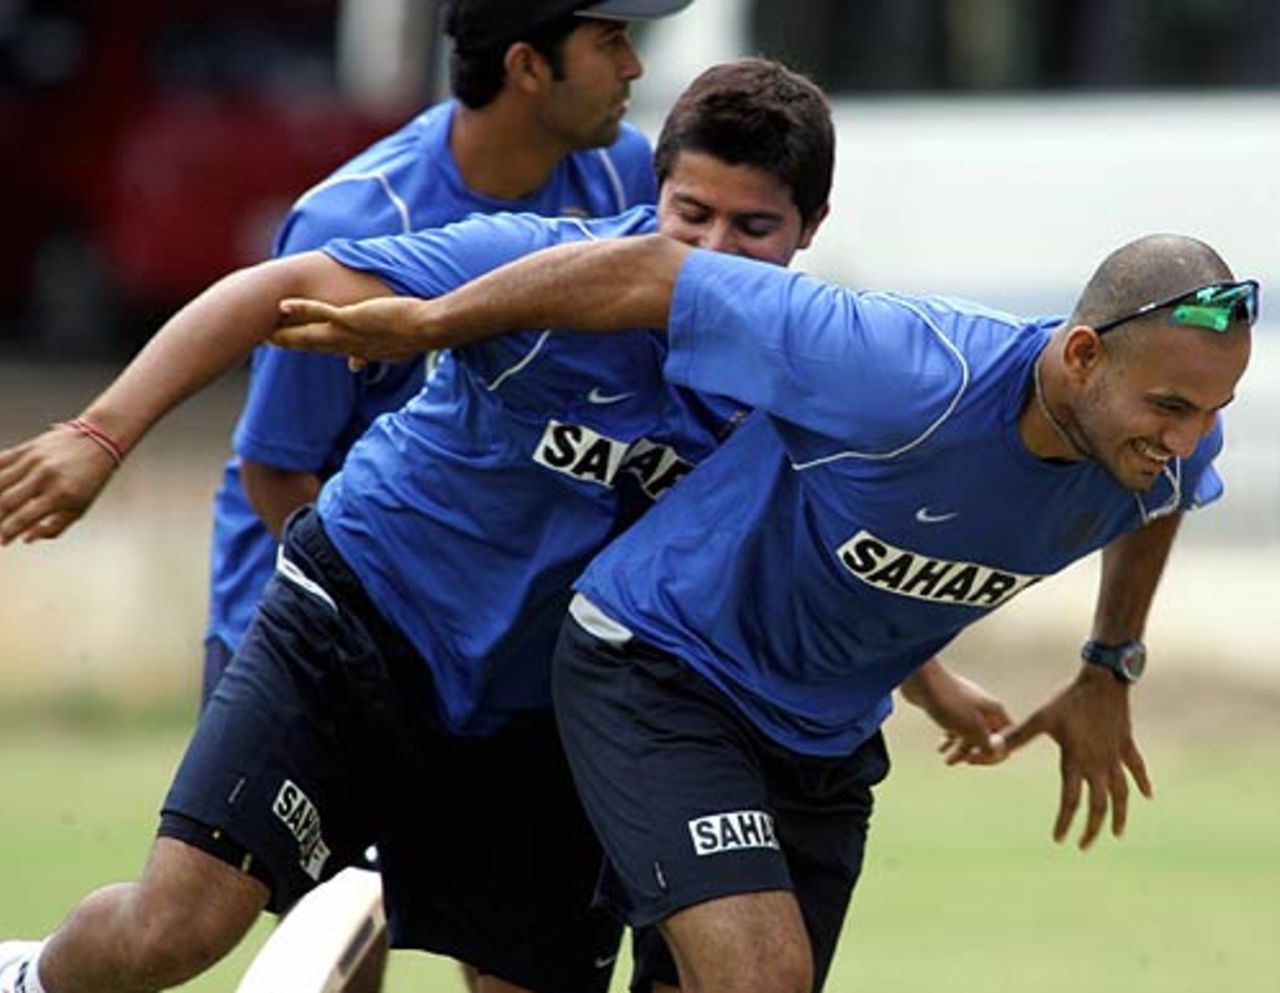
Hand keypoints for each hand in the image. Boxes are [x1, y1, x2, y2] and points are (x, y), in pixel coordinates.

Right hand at [0, 426, 117, 543]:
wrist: (101, 440)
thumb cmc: (91, 478)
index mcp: (60, 494)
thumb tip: (26, 538)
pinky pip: (1, 461)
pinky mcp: (28, 447)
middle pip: (6, 501)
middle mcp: (45, 477)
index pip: (24, 518)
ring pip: (0, 482)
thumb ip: (54, 527)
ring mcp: (34, 460)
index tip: (3, 541)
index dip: (8, 532)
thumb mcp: (81, 507)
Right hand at [272, 297, 435, 369]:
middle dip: (287, 343)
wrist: (426, 329)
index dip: (302, 348)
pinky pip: (322, 313)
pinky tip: (283, 305)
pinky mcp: (352, 319)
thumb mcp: (387, 351)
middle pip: (311, 345)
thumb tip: (354, 365)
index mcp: (354, 350)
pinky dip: (303, 309)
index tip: (283, 345)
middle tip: (263, 341)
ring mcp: (348, 333)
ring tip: (264, 332)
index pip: (323, 350)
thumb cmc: (411, 337)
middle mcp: (347, 345)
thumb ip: (366, 355)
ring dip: (288, 333)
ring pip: (311, 334)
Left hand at [900, 660, 1012, 765]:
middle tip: (962, 761)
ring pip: (969, 733)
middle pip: (987, 737)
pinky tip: (941, 747)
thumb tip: (998, 754)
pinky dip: (951, 738)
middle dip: (975, 753)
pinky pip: (956, 726)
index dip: (994, 753)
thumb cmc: (949, 703)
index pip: (1007, 738)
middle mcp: (984, 708)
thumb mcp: (971, 729)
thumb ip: (987, 744)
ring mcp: (967, 706)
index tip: (975, 758)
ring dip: (960, 749)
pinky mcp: (951, 706)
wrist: (922, 680)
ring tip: (947, 760)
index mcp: (994, 711)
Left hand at [1003, 665, 1152, 848]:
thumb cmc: (1068, 698)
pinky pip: (1137, 768)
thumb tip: (991, 747)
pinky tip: (1147, 796)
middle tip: (1084, 846)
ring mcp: (1115, 755)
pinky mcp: (1126, 744)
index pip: (1070, 800)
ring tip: (1116, 833)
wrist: (1102, 680)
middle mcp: (1098, 764)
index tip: (1059, 839)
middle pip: (1099, 805)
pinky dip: (1142, 782)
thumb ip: (1017, 736)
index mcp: (1076, 761)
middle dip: (1091, 828)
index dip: (1065, 821)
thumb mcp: (1040, 718)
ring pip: (1122, 793)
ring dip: (1119, 814)